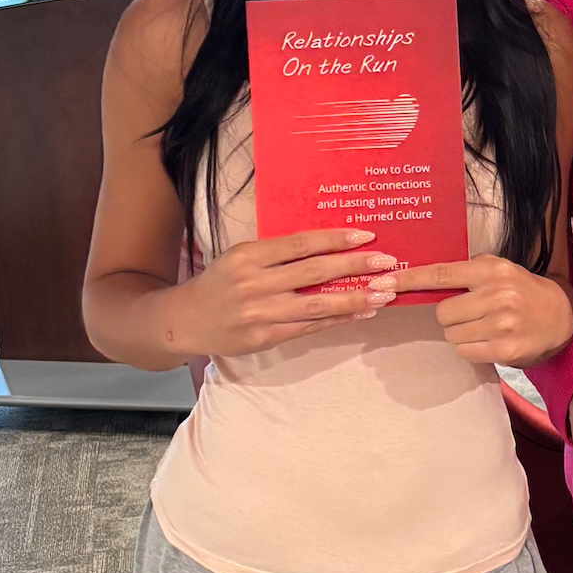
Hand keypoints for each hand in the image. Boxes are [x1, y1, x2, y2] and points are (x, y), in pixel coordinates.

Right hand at [164, 229, 398, 356]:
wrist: (186, 320)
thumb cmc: (220, 283)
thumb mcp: (240, 257)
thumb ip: (277, 253)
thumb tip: (328, 247)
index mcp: (249, 256)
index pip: (300, 244)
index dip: (335, 240)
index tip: (365, 236)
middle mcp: (255, 283)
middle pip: (314, 272)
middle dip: (355, 266)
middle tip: (387, 262)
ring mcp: (261, 313)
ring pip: (317, 305)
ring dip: (355, 298)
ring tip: (384, 293)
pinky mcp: (266, 337)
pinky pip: (309, 327)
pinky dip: (337, 320)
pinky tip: (361, 313)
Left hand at [391, 257, 572, 365]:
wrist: (559, 315)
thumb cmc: (520, 291)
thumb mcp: (497, 271)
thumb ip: (465, 273)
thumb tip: (419, 279)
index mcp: (491, 270)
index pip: (441, 273)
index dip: (410, 279)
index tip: (386, 282)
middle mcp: (497, 294)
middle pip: (442, 311)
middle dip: (449, 315)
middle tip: (469, 313)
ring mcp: (502, 323)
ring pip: (452, 334)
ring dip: (459, 333)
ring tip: (482, 326)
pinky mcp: (505, 349)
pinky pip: (465, 351)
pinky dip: (470, 348)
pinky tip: (488, 340)